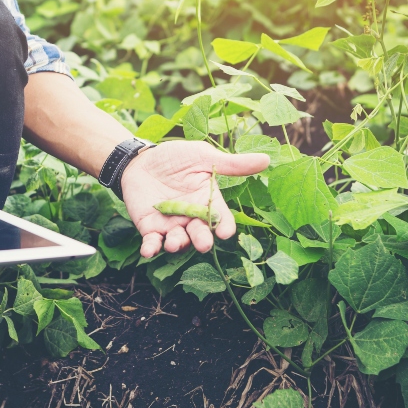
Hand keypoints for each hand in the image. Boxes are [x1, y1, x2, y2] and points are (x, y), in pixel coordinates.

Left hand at [120, 141, 269, 257]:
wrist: (140, 160)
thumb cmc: (174, 158)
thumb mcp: (202, 157)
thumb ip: (231, 164)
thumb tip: (267, 160)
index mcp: (207, 201)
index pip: (220, 217)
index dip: (224, 226)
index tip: (226, 232)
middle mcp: (191, 217)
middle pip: (200, 233)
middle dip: (202, 240)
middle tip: (204, 244)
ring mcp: (171, 224)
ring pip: (178, 240)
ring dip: (177, 244)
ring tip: (175, 242)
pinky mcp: (150, 227)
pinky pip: (152, 242)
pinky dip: (151, 248)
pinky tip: (148, 250)